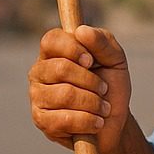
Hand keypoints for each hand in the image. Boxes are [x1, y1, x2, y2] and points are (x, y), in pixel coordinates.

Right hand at [28, 24, 131, 153]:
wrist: (113, 121)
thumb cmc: (111, 85)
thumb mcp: (115, 59)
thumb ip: (102, 41)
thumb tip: (81, 31)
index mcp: (54, 52)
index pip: (51, 40)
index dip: (73, 49)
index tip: (92, 61)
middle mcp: (40, 72)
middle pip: (61, 68)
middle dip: (91, 81)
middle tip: (104, 89)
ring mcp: (37, 96)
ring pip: (65, 95)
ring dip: (93, 103)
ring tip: (103, 108)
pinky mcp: (41, 121)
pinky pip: (64, 119)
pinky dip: (88, 121)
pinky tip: (96, 122)